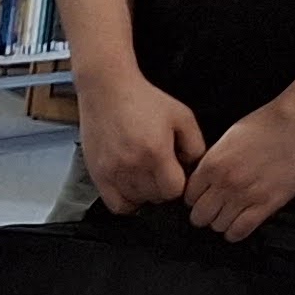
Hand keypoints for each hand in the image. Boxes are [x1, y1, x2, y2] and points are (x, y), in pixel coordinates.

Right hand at [75, 71, 204, 209]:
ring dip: (144, 193)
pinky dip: (126, 201)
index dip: (179, 183)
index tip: (175, 173)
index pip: (174, 190)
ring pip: (136, 201)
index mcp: (156, 152)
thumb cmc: (144, 100)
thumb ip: (195, 144)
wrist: (108, 89)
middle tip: (159, 170)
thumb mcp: (181, 115)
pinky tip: (130, 186)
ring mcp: (113, 172)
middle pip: (155, 198)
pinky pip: (116, 205)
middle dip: (162, 187)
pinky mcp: (98, 174)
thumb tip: (193, 169)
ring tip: (144, 174)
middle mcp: (133, 165)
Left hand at [181, 92, 294, 239]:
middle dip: (207, 214)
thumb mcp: (230, 137)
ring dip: (224, 222)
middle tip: (219, 208)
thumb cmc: (268, 122)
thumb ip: (214, 160)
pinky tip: (242, 223)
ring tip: (234, 212)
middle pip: (199, 216)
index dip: (197, 198)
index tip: (207, 197)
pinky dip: (237, 232)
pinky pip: (240, 231)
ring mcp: (246, 194)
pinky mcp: (268, 203)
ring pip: (218, 226)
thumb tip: (204, 181)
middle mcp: (225, 181)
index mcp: (212, 163)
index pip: (189, 197)